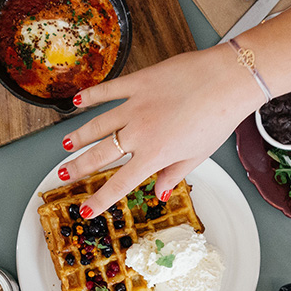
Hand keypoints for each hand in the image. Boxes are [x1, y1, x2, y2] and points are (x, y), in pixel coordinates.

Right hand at [59, 45, 263, 217]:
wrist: (228, 80)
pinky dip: (91, 96)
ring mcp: (135, 106)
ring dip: (78, 136)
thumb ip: (174, 174)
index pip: (119, 183)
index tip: (85, 210)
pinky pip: (108, 91)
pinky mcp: (138, 82)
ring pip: (97, 124)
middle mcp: (139, 133)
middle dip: (78, 167)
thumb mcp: (198, 156)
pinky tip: (77, 102)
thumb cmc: (218, 118)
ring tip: (64, 145)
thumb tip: (160, 193)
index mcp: (154, 155)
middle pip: (100, 154)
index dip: (100, 200)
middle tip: (63, 175)